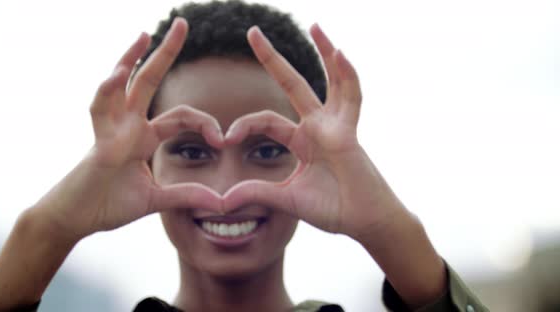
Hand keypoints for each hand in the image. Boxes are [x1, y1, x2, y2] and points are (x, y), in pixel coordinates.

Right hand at [34, 18, 223, 240]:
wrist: (75, 220)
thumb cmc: (109, 204)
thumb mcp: (156, 199)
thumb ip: (186, 195)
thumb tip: (222, 202)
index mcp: (144, 136)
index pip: (180, 116)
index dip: (204, 123)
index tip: (222, 140)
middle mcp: (128, 126)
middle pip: (149, 81)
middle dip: (165, 52)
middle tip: (183, 24)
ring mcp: (112, 130)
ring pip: (123, 87)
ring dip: (131, 59)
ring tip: (145, 35)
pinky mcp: (99, 143)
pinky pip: (101, 111)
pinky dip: (107, 92)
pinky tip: (118, 74)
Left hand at [223, 24, 405, 241]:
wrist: (363, 222)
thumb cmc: (332, 209)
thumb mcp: (285, 199)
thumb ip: (256, 193)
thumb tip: (221, 201)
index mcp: (301, 140)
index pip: (266, 120)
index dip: (243, 124)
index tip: (224, 138)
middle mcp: (317, 127)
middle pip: (292, 83)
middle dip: (272, 58)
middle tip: (252, 31)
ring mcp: (335, 126)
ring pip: (329, 81)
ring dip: (323, 52)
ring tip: (314, 25)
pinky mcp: (349, 132)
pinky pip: (351, 98)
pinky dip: (347, 75)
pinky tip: (339, 53)